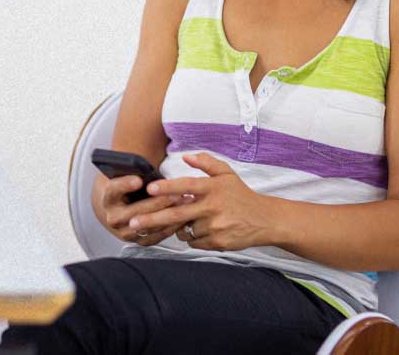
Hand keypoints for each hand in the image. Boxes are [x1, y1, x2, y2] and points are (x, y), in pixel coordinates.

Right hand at [95, 175, 187, 245]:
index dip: (125, 184)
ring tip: (183, 203)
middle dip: (157, 202)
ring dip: (168, 214)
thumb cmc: (128, 191)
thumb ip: (136, 175)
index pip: (113, 190)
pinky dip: (171, 226)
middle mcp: (113, 218)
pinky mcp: (139, 241)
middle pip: (136, 211)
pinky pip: (157, 235)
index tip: (138, 179)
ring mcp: (125, 232)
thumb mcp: (127, 180)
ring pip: (148, 225)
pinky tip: (183, 216)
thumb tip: (150, 172)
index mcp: (108, 199)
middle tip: (174, 193)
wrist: (121, 210)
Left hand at [128, 153, 277, 251]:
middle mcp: (213, 207)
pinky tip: (200, 230)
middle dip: (152, 219)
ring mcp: (215, 227)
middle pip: (177, 214)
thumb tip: (185, 155)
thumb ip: (206, 163)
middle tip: (133, 222)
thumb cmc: (241, 195)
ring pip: (184, 230)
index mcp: (213, 188)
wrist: (265, 220)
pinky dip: (191, 238)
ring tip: (186, 221)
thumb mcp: (227, 174)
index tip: (149, 189)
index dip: (167, 188)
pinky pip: (194, 242)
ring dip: (178, 228)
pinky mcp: (218, 243)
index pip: (186, 186)